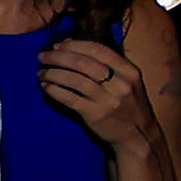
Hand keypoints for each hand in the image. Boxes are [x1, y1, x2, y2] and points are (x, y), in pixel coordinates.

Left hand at [35, 37, 152, 150]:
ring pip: (74, 79)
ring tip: (42, 73)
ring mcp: (108, 100)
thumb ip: (108, 65)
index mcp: (130, 72)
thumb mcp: (129, 81)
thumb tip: (71, 47)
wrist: (138, 136)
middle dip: (57, 56)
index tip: (58, 45)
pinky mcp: (95, 115)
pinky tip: (46, 87)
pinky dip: (54, 90)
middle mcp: (120, 84)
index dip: (74, 44)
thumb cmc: (129, 105)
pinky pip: (69, 98)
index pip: (98, 50)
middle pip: (82, 62)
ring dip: (52, 73)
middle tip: (43, 57)